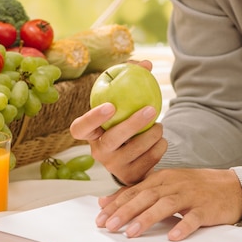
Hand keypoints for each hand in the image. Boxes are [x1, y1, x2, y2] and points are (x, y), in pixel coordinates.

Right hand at [69, 61, 166, 184]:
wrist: (135, 151)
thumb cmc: (124, 118)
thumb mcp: (122, 99)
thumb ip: (131, 77)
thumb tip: (146, 64)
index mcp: (89, 134)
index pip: (80, 128)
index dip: (92, 118)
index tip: (110, 106)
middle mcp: (98, 152)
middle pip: (111, 140)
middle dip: (132, 124)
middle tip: (151, 109)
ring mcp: (114, 167)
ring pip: (134, 151)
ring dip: (152, 134)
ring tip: (159, 125)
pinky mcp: (131, 177)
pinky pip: (149, 161)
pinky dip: (159, 147)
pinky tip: (161, 139)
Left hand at [95, 168, 241, 240]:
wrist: (232, 187)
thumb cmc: (195, 188)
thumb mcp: (165, 185)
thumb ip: (137, 192)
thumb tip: (106, 201)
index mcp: (162, 178)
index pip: (134, 190)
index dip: (116, 204)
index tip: (100, 218)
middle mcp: (174, 184)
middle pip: (146, 196)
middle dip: (125, 211)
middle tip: (109, 226)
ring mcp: (191, 195)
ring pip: (165, 205)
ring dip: (147, 219)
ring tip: (131, 233)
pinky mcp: (207, 208)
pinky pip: (194, 218)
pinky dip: (183, 226)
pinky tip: (173, 236)